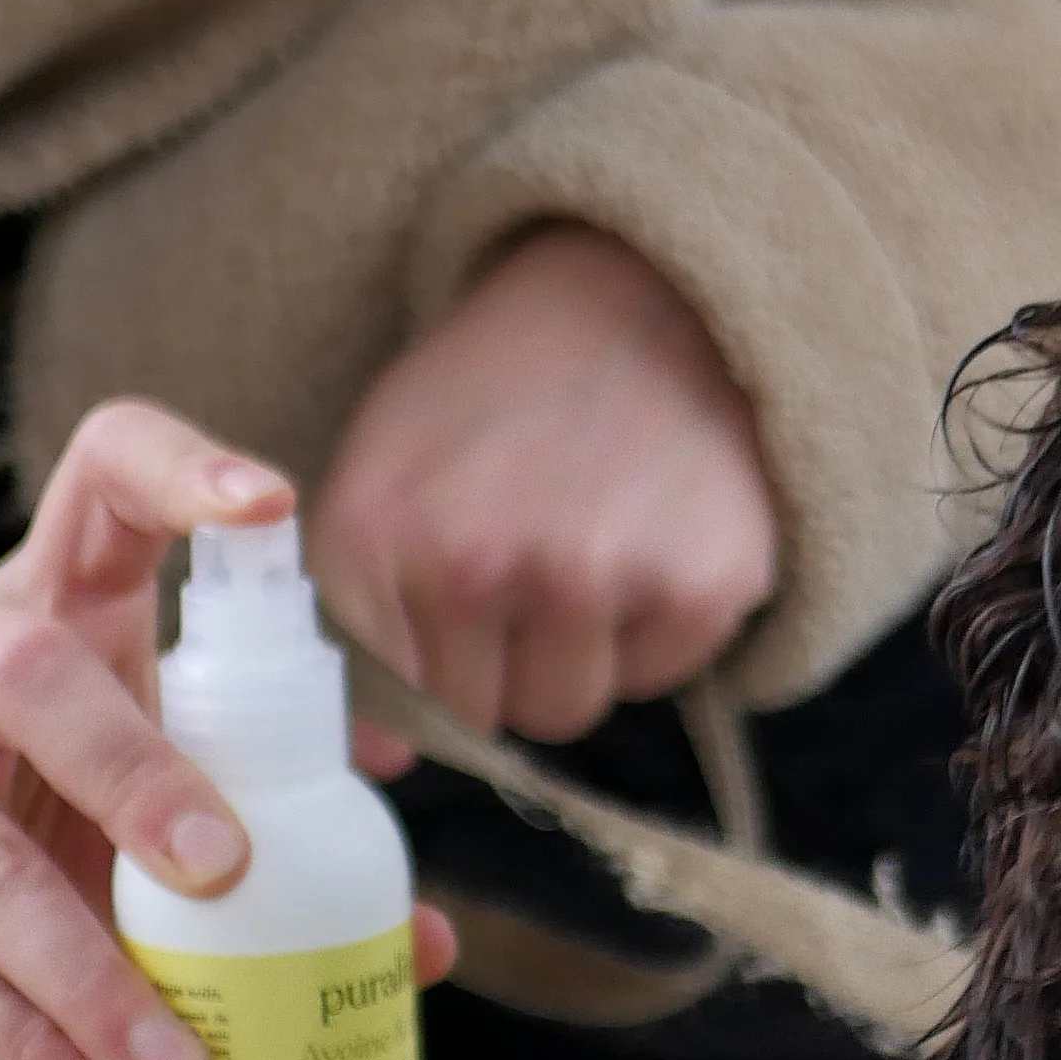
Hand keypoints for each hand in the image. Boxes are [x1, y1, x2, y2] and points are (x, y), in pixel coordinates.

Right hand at [0, 400, 454, 1059]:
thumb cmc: (45, 817)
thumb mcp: (153, 791)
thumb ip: (278, 832)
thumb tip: (422, 932)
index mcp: (44, 594)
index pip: (100, 474)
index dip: (180, 469)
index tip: (267, 507)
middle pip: (21, 669)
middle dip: (129, 771)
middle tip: (224, 872)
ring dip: (86, 970)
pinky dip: (27, 1040)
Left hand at [307, 222, 778, 747]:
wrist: (631, 295)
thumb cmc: (495, 398)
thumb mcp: (387, 479)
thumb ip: (363, 620)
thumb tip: (380, 764)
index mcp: (377, 533)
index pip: (394, 694)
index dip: (433, 660)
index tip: (459, 609)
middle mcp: (477, 563)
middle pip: (485, 714)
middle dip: (505, 659)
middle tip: (534, 557)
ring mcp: (593, 578)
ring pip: (568, 709)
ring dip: (580, 651)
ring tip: (589, 544)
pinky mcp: (697, 588)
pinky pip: (658, 676)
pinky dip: (656, 625)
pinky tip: (650, 534)